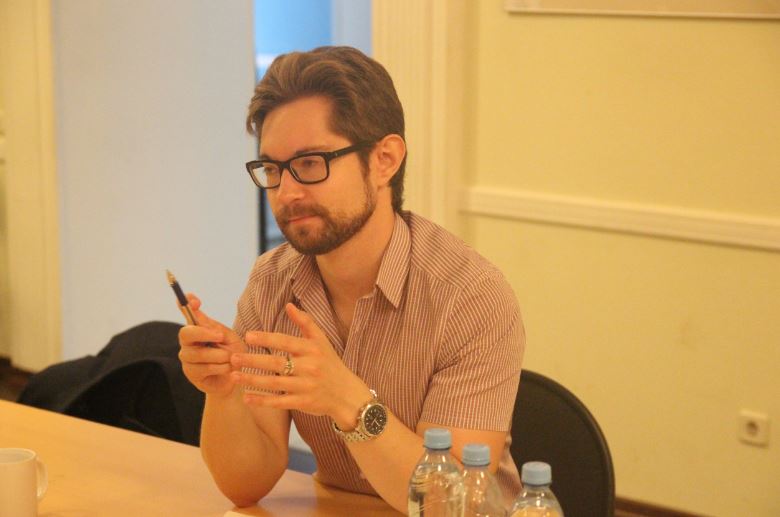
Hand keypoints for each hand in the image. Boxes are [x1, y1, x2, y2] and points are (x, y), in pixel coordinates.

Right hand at [178, 293, 245, 397]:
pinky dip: (221, 367)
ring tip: (231, 358)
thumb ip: (216, 328)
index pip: (187, 313)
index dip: (186, 304)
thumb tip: (198, 312)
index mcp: (199, 329)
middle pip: (186, 333)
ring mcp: (188, 358)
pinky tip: (228, 368)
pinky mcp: (191, 373)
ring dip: (220, 355)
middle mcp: (189, 342)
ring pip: (199, 353)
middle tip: (221, 336)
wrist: (237, 379)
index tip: (196, 300)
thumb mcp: (231, 339)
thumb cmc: (234, 355)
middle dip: (204, 333)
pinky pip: (205, 368)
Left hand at [230, 303, 369, 428]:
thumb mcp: (322, 341)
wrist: (347, 394)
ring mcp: (306, 386)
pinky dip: (262, 400)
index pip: (286, 342)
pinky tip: (246, 398)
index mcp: (312, 349)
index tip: (248, 336)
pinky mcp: (303, 403)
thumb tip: (288, 305)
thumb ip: (305, 322)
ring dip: (252, 380)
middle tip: (233, 357)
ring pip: (274, 383)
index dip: (267, 338)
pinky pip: (279, 402)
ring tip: (234, 376)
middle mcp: (309, 367)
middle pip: (276, 363)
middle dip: (253, 360)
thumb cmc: (331, 364)